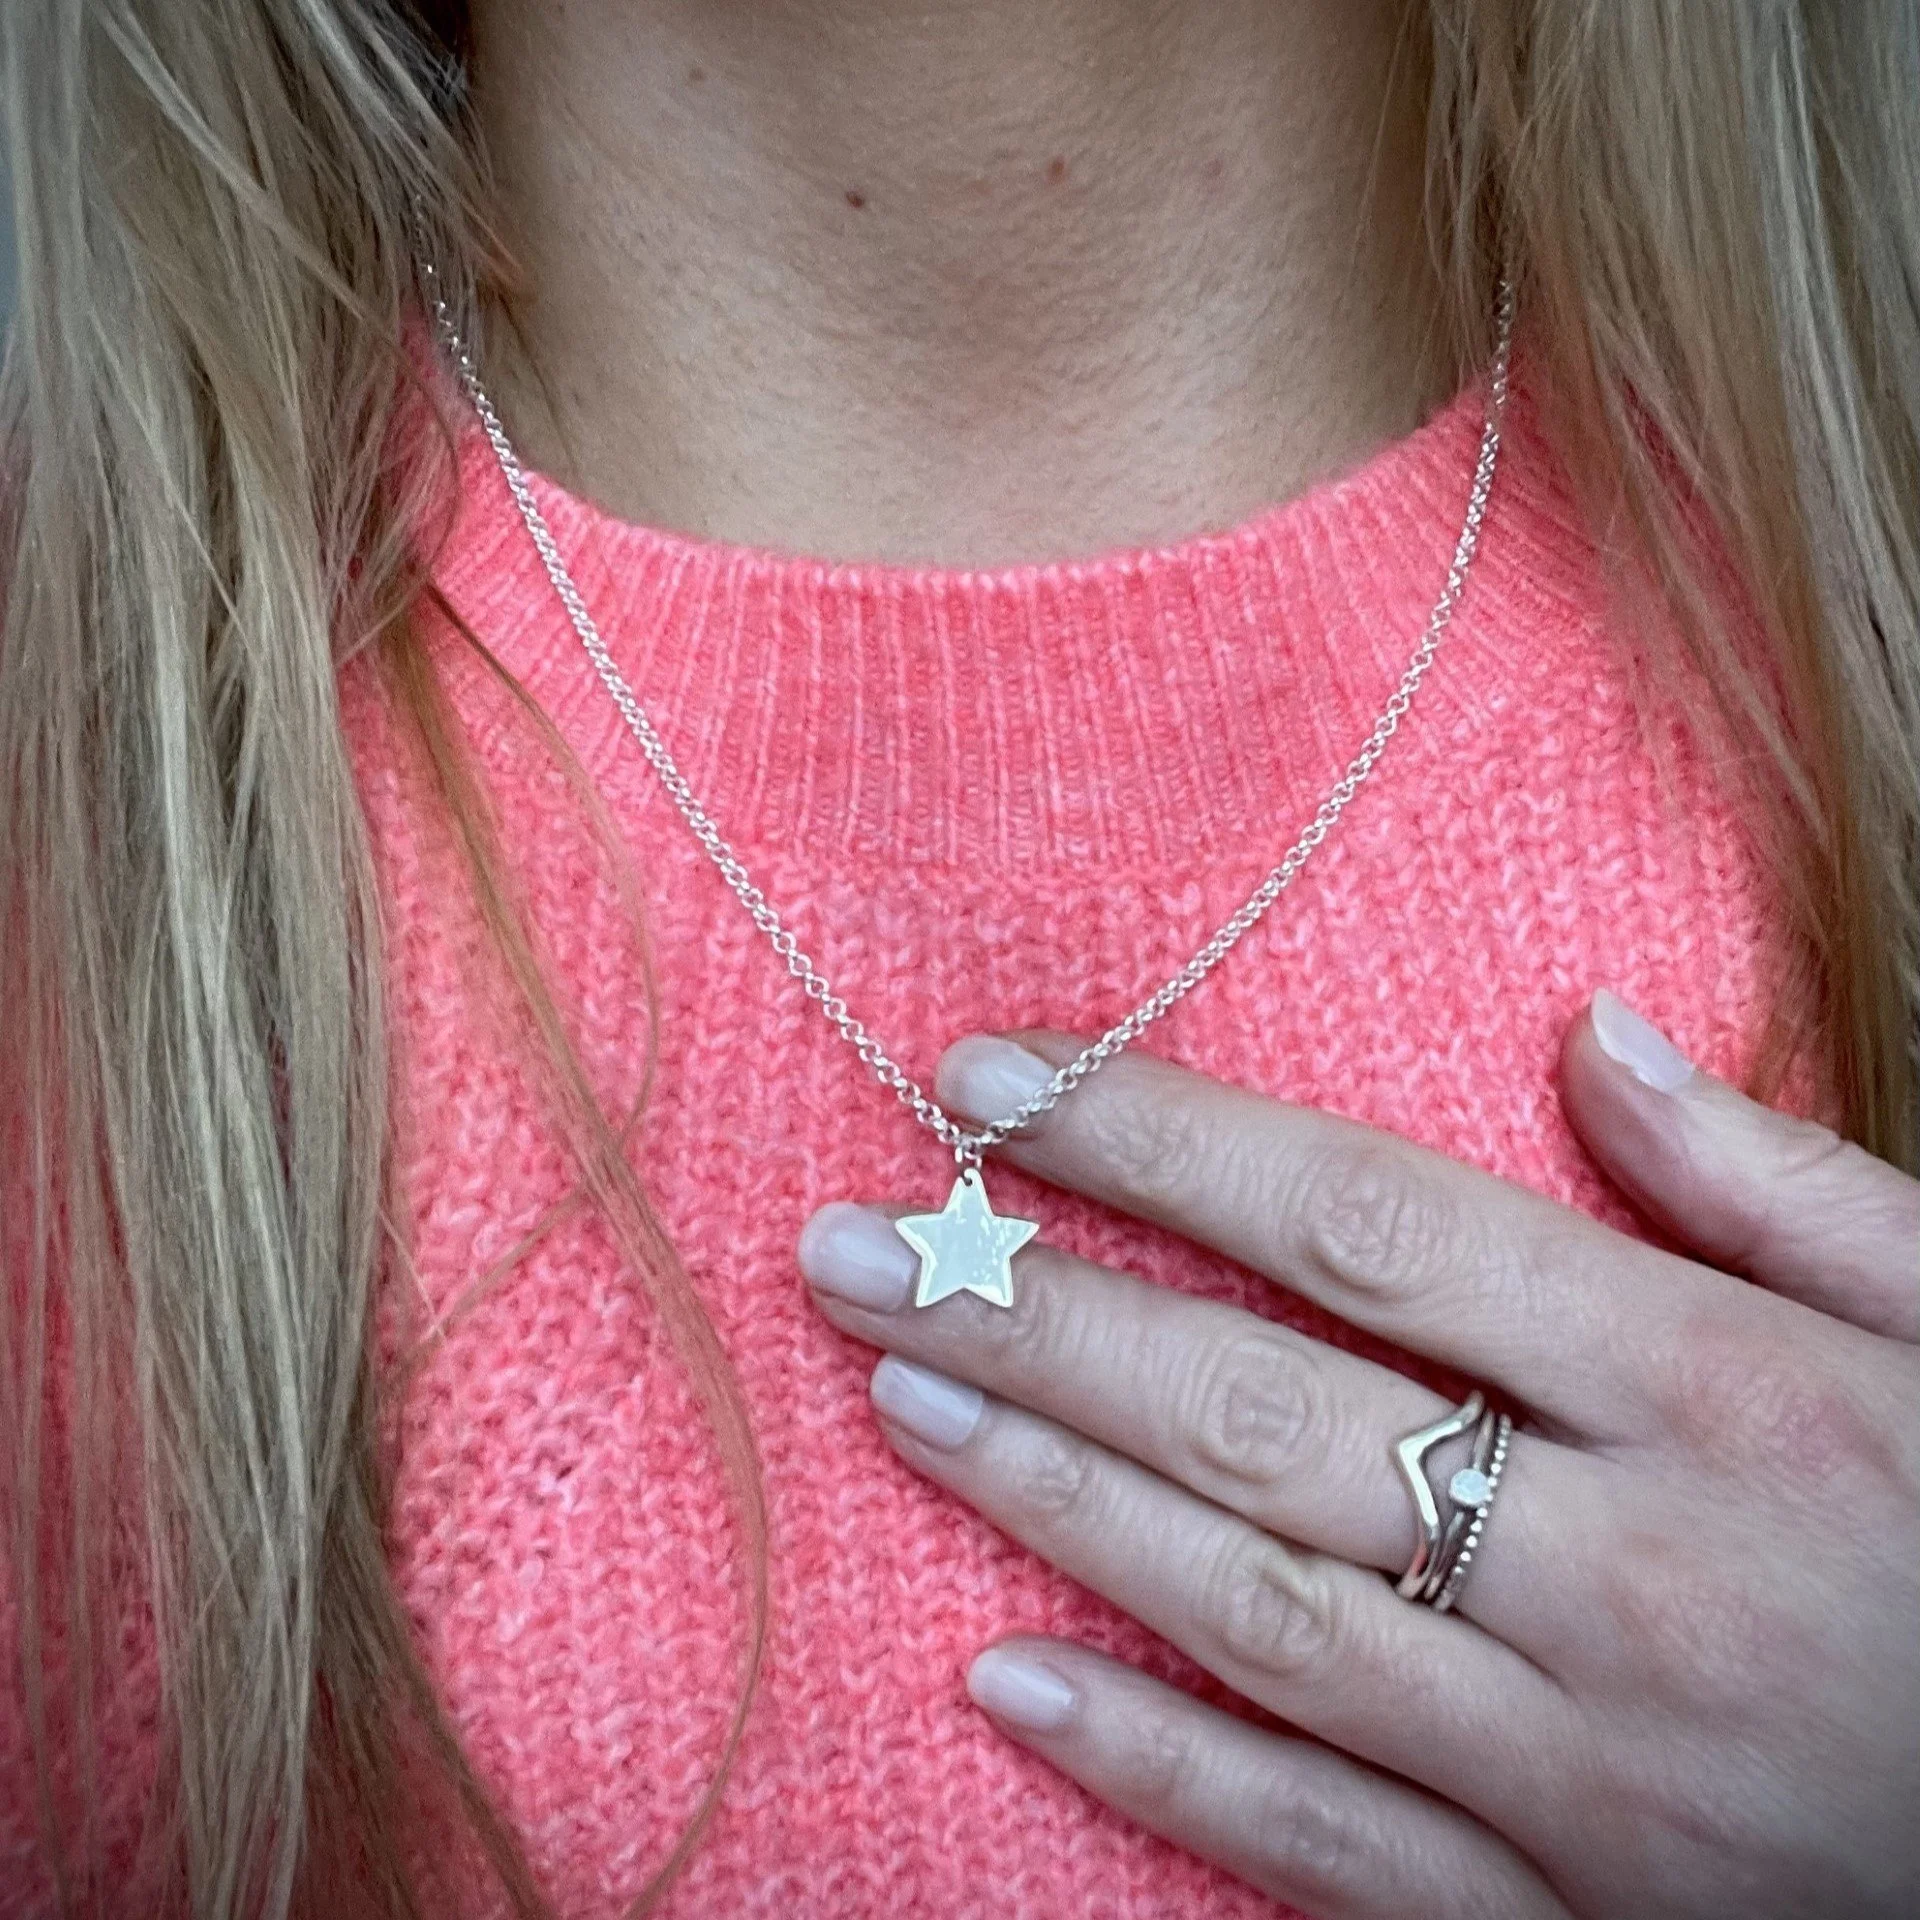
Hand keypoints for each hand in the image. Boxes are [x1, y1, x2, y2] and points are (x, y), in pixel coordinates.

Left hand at [797, 992, 1919, 1919]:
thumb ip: (1776, 1186)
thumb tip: (1592, 1036)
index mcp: (1716, 1389)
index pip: (1365, 1224)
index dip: (1157, 1143)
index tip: (997, 1083)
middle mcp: (1625, 1570)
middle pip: (1259, 1410)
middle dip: (1032, 1314)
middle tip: (856, 1247)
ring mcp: (1583, 1768)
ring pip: (1254, 1609)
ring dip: (1048, 1500)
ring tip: (893, 1395)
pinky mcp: (1567, 1918)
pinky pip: (1326, 1847)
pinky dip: (1156, 1770)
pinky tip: (1004, 1686)